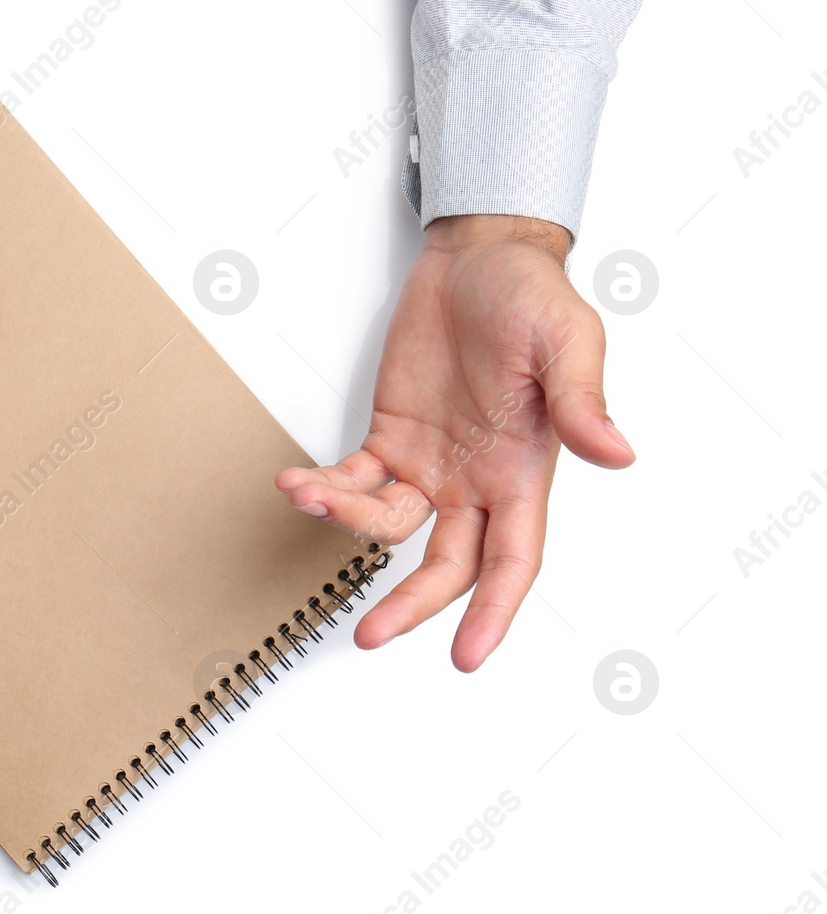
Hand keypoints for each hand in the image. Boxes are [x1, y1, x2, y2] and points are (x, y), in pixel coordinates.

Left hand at [275, 215, 634, 670]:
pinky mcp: (389, 437)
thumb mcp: (568, 341)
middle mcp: (476, 481)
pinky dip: (324, 489)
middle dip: (410, 605)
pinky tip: (297, 483)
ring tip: (309, 498)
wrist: (478, 258)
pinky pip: (354, 481)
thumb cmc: (532, 296)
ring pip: (388, 526)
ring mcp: (430, 464)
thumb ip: (583, 402)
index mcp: (523, 470)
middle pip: (445, 565)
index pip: (513, 560)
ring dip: (347, 524)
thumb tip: (616, 454)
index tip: (467, 656)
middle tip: (368, 636)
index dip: (494, 610)